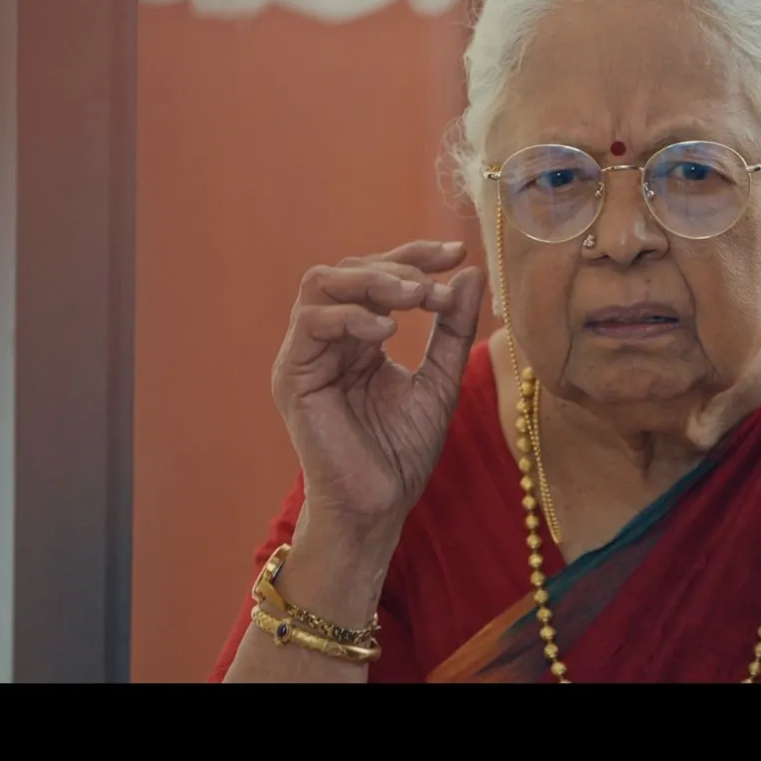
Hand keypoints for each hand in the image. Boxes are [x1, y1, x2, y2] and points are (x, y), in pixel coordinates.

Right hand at [271, 240, 488, 535]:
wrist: (376, 507)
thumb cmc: (402, 452)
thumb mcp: (439, 380)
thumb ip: (452, 329)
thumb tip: (468, 274)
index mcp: (359, 336)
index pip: (379, 275)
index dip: (415, 256)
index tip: (456, 254)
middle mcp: (328, 338)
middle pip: (350, 268)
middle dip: (397, 267)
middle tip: (433, 287)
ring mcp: (306, 354)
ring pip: (322, 283)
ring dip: (372, 281)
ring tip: (414, 298)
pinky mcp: (291, 375)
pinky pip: (310, 322)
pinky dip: (349, 315)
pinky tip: (386, 331)